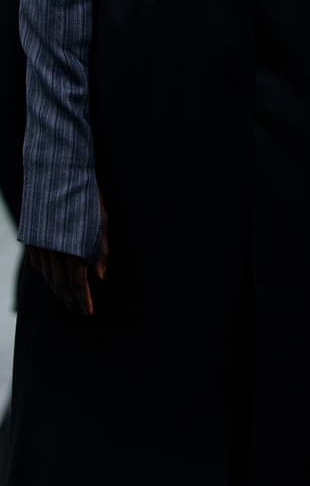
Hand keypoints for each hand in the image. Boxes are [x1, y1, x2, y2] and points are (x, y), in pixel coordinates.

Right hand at [29, 193, 108, 314]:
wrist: (57, 174)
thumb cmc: (85, 195)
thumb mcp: (101, 221)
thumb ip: (100, 250)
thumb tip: (100, 276)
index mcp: (72, 247)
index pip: (78, 284)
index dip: (84, 300)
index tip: (89, 312)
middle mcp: (53, 250)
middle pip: (61, 285)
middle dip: (71, 301)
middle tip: (80, 311)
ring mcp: (40, 245)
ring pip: (48, 278)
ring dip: (59, 292)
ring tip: (69, 301)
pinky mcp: (33, 239)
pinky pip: (39, 265)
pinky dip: (47, 277)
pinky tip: (54, 281)